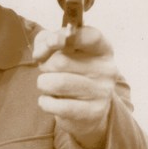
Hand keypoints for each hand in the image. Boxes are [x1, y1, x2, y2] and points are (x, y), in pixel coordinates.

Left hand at [33, 24, 117, 148]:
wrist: (87, 112)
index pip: (89, 36)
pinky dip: (44, 102)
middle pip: (61, 61)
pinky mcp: (92, 112)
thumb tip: (41, 52)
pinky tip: (50, 101)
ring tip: (50, 86)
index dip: (64, 36)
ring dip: (44, 84)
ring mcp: (102, 92)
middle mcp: (107, 70)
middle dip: (45, 66)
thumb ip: (47, 40)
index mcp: (103, 50)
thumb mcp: (61, 51)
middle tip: (49, 71)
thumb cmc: (70, 73)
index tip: (49, 43)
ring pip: (56, 83)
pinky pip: (55, 105)